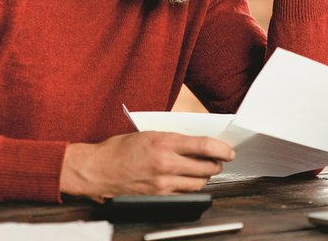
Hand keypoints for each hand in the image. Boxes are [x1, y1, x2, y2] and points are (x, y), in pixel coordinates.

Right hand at [59, 132, 234, 201]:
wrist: (98, 169)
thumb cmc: (120, 149)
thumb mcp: (149, 133)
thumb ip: (174, 139)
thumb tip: (197, 142)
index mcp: (164, 142)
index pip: (204, 146)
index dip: (222, 149)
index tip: (229, 150)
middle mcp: (166, 163)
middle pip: (207, 167)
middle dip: (217, 163)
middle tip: (218, 159)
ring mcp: (163, 182)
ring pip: (199, 183)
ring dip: (205, 176)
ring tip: (203, 170)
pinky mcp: (159, 195)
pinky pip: (185, 192)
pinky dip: (190, 186)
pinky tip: (187, 179)